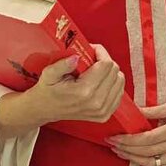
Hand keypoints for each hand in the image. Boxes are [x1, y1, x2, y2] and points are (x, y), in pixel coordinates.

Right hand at [0, 46, 123, 133]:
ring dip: (111, 72)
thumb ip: (62, 64)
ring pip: (120, 81)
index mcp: (84, 91)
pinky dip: (113, 84)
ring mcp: (102, 111)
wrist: (45, 110)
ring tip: (96, 70)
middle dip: (105, 61)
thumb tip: (76, 57)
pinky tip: (101, 81)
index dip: (101, 53)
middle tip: (93, 59)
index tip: (93, 50)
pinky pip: (119, 93)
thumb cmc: (48, 91)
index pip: (106, 65)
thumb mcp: (49, 74)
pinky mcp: (105, 115)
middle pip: (115, 72)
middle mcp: (97, 102)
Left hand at [108, 102, 165, 165]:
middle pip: (147, 152)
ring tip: (119, 151)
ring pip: (152, 162)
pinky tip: (134, 155)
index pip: (147, 138)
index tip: (115, 137)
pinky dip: (144, 160)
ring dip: (133, 158)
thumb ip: (153, 111)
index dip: (129, 140)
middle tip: (111, 144)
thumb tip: (134, 111)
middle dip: (126, 149)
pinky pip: (159, 164)